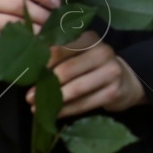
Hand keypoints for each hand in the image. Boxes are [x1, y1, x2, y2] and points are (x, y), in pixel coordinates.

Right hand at [0, 0, 60, 76]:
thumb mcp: (5, 4)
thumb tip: (57, 4)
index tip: (58, 5)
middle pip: (19, 3)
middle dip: (42, 15)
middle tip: (56, 24)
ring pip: (14, 21)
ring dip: (36, 30)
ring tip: (49, 35)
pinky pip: (5, 38)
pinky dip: (22, 42)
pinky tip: (33, 45)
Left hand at [30, 31, 144, 117]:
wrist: (126, 80)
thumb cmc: (92, 66)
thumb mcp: (78, 53)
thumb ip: (57, 52)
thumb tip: (29, 56)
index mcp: (90, 38)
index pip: (59, 48)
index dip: (41, 63)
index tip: (26, 74)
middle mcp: (102, 51)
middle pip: (66, 70)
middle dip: (44, 85)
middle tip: (29, 96)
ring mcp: (111, 71)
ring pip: (75, 88)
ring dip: (53, 100)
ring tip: (36, 107)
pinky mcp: (113, 92)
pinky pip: (84, 103)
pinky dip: (66, 110)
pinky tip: (54, 113)